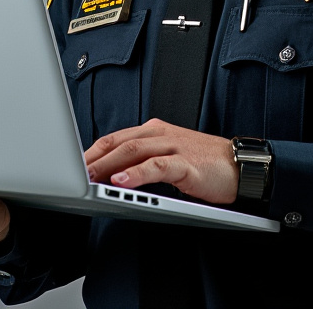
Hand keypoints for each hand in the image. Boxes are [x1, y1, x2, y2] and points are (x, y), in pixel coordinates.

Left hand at [84, 118, 238, 203]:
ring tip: (89, 178)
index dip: (91, 151)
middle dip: (92, 159)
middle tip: (72, 174)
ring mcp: (174, 146)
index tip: (71, 166)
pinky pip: (157, 166)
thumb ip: (143, 161)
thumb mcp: (169, 158)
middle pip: (119, 143)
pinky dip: (136, 173)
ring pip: (133, 151)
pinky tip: (122, 181)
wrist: (241, 165)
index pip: (115, 138)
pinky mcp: (187, 163)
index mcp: (154, 131)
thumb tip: (111, 175)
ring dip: (107, 165)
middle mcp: (161, 134)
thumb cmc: (205, 164)